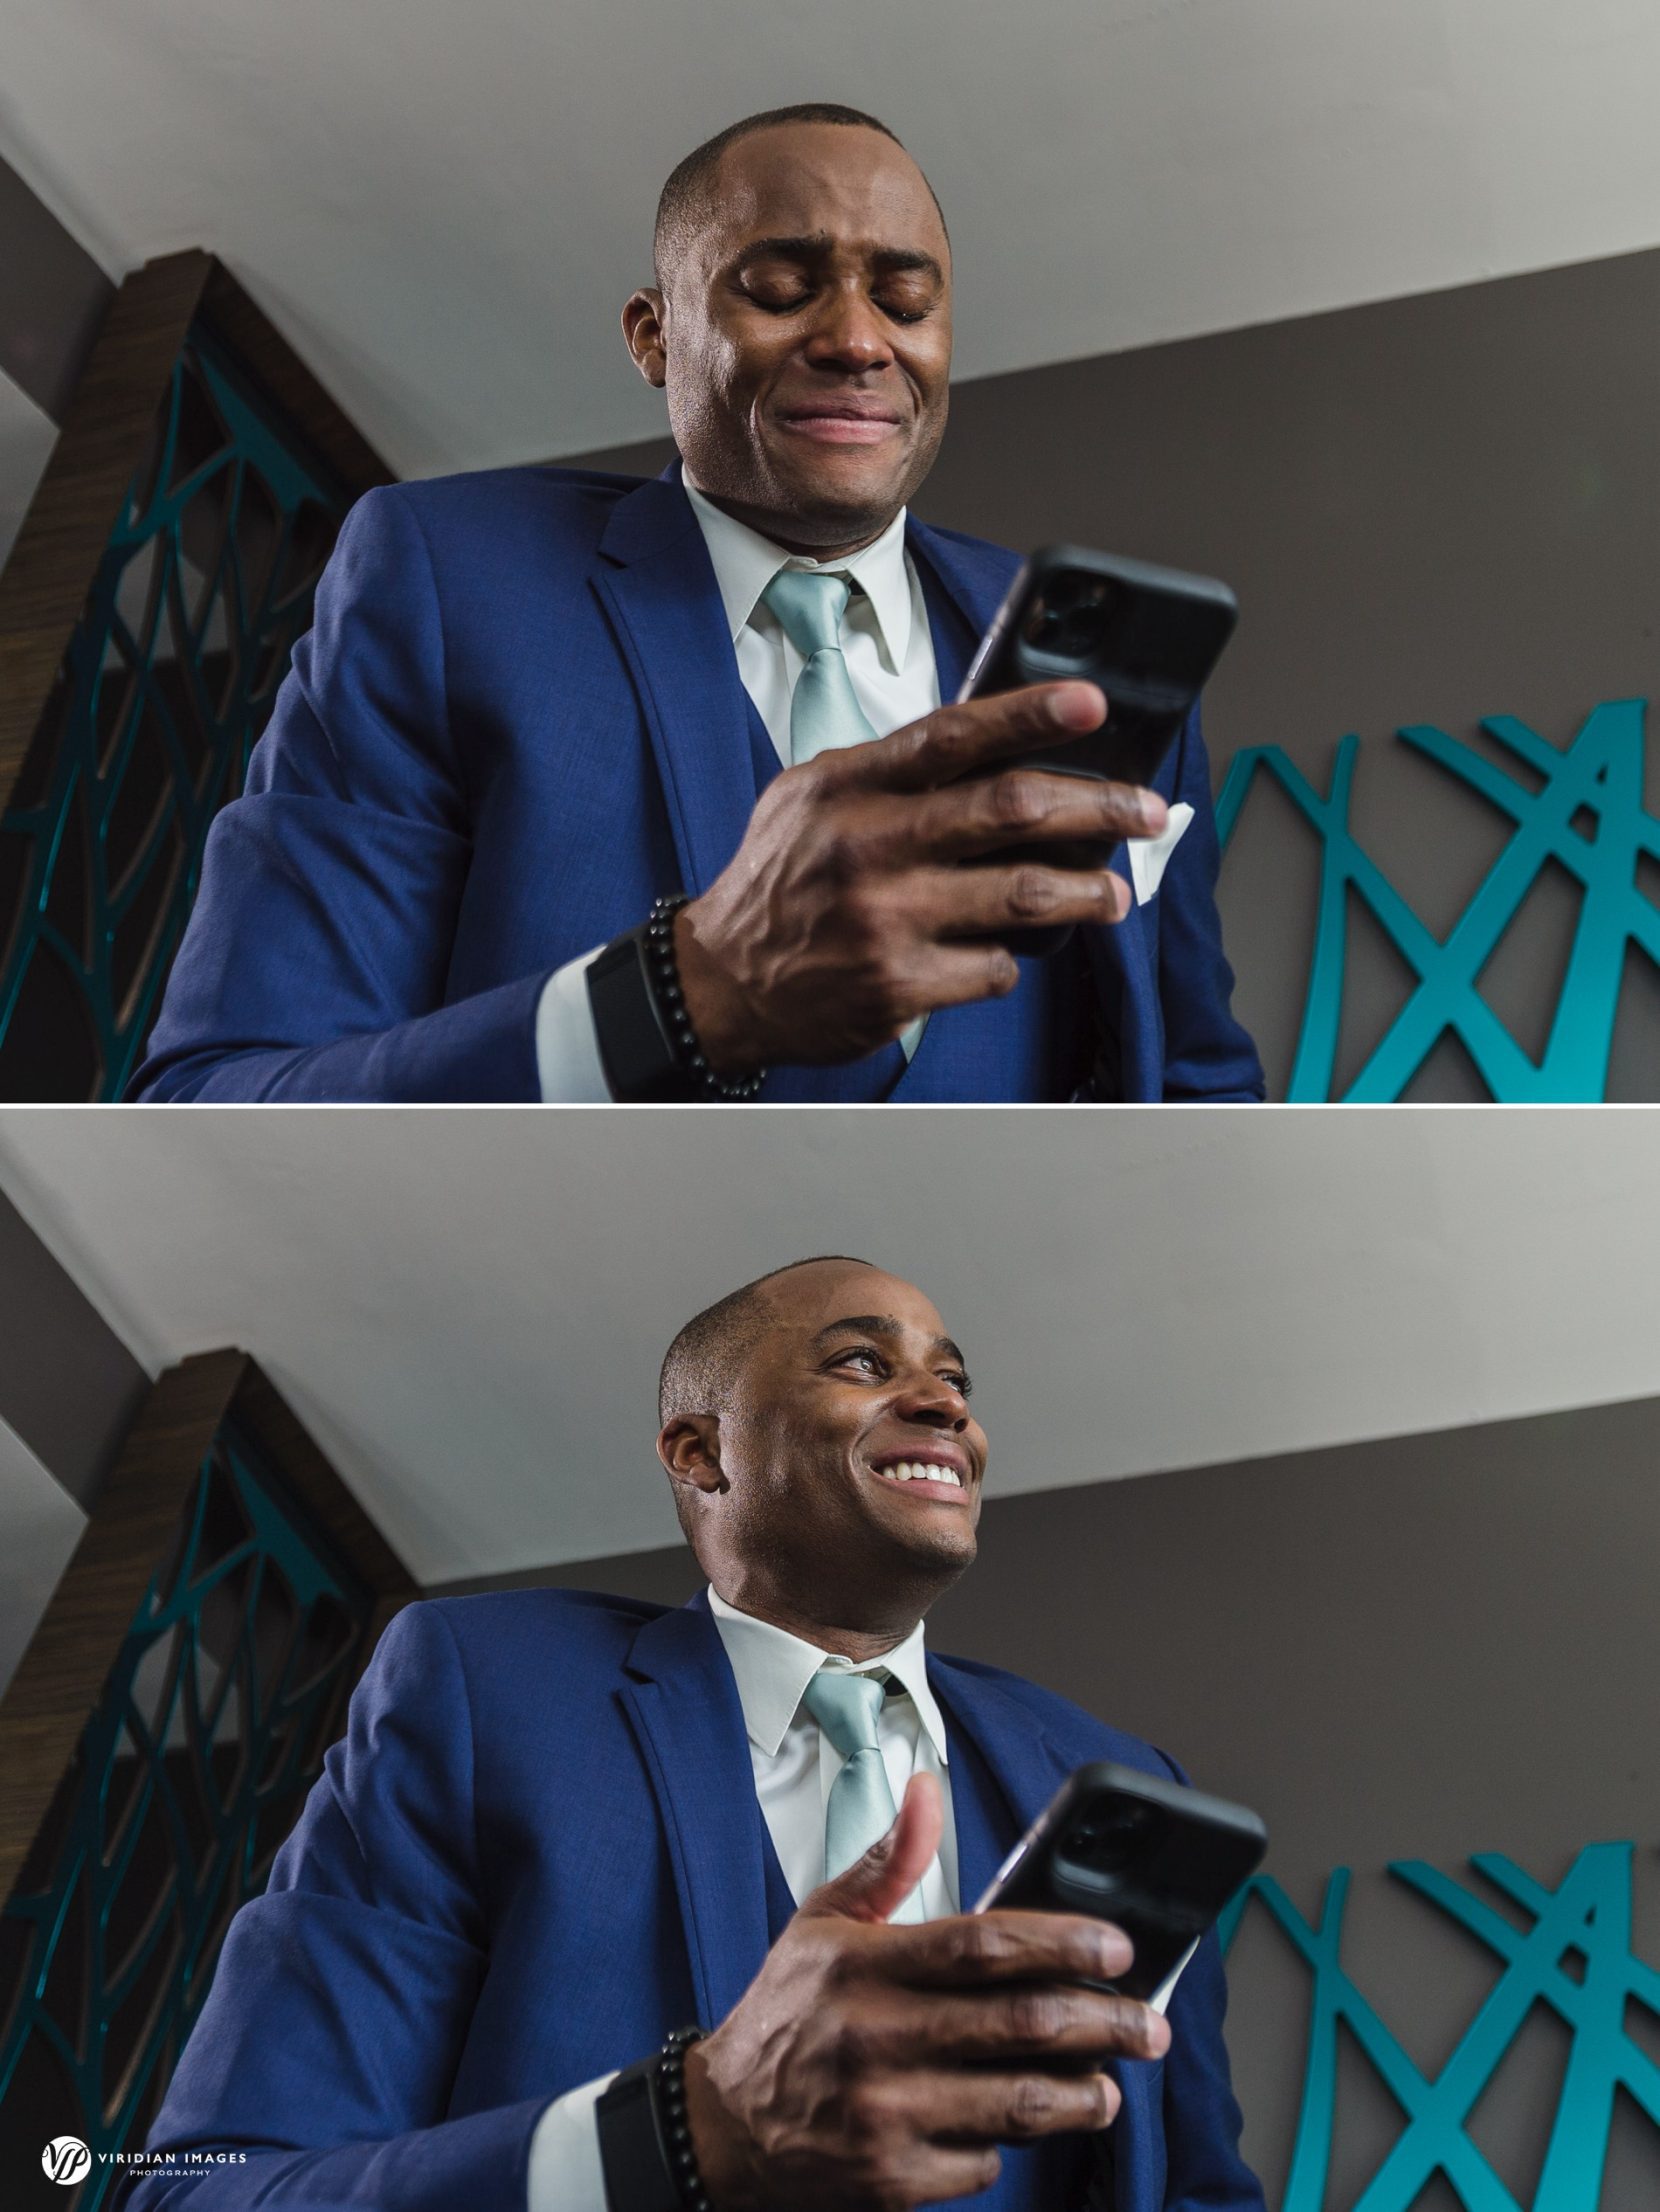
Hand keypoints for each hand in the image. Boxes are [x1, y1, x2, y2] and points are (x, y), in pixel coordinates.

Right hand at [673, 683, 1167, 1071]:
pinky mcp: (897, 986)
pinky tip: (1010, 951)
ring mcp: (886, 920)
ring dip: (1085, 893)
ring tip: (1114, 893)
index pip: (953, 736)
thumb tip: (989, 745)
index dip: (1029, 715)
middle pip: (1009, 811)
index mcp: (850, 787)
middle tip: (1144, 809)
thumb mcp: (810, 799)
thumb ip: (887, 771)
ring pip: (1021, 895)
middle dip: (1096, 806)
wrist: (720, 982)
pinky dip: (1012, 958)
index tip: (1091, 702)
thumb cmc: (778, 883)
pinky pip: (992, 967)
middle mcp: (869, 848)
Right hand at [682, 1775, 1169, 2211]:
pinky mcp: (892, 2180)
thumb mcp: (823, 1922)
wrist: (722, 2127)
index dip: (1061, 1942)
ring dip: (1082, 2094)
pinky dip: (1007, 2145)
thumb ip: (889, 1860)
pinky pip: (981, 2165)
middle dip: (1102, 2021)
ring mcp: (886, 2115)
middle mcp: (876, 2038)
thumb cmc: (785, 2014)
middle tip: (1147, 2023)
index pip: (982, 1945)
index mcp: (863, 1966)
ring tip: (1110, 2084)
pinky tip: (1015, 2125)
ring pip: (1016, 2104)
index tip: (1115, 1946)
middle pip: (1019, 2024)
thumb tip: (927, 1790)